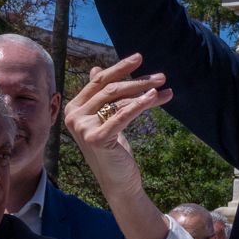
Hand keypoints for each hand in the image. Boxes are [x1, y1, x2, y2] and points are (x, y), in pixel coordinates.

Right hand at [64, 54, 176, 238]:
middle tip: (162, 76)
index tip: (140, 57)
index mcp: (74, 107)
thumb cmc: (113, 149)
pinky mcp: (96, 138)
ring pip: (118, 100)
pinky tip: (154, 97)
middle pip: (110, 88)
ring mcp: (82, 127)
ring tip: (165, 87)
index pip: (99, 81)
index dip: (120, 68)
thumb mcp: (106, 118)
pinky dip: (139, 105)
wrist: (118, 181)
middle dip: (138, 80)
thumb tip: (96, 69)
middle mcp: (73, 115)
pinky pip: (121, 115)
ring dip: (144, 91)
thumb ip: (99, 96)